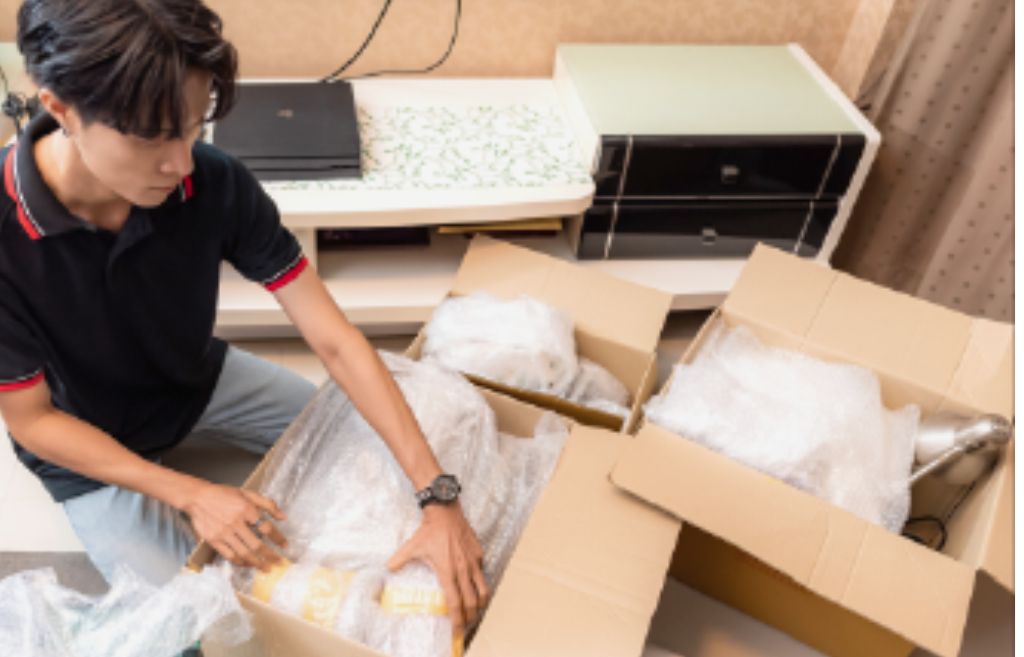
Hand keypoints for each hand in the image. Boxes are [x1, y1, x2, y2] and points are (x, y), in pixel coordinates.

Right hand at [180, 480, 287, 571]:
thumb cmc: (224, 495)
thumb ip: (267, 504)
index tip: (285, 545)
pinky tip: (247, 564)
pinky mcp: (213, 540)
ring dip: (256, 562)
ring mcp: (224, 533)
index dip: (278, 538)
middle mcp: (236, 523)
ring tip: (265, 568)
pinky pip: (229, 555)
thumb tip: (283, 517)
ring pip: (243, 553)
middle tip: (278, 562)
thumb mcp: (247, 493)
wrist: (198, 498)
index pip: (266, 527)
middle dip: (270, 556)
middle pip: (256, 544)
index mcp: (246, 509)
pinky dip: (240, 562)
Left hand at [386, 502, 489, 633]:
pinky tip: (475, 584)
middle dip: (470, 616)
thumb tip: (388, 568)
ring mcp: (473, 562)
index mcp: (448, 572)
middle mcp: (463, 570)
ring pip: (483, 589)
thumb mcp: (412, 547)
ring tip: (477, 610)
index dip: (457, 619)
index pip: (455, 603)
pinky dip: (480, 582)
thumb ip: (399, 560)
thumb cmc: (429, 531)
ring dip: (481, 603)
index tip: (457, 630)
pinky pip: (482, 572)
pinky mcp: (478, 553)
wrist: (445, 512)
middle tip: (467, 624)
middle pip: (472, 601)